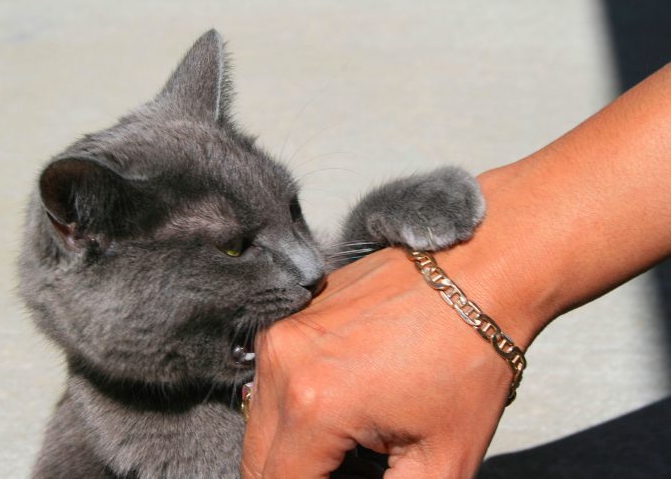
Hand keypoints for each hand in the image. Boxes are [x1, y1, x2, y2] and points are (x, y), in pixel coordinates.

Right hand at [241, 247, 510, 477]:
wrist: (478, 275)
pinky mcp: (287, 317)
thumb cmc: (468, 362)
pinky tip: (337, 406)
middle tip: (348, 469)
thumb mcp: (442, 461)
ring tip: (346, 444)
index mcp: (314, 406)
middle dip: (294, 477)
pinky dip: (290, 407)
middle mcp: (281, 364)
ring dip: (289, 446)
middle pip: (256, 459)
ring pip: (257, 420)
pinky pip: (268, 381)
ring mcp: (279, 333)